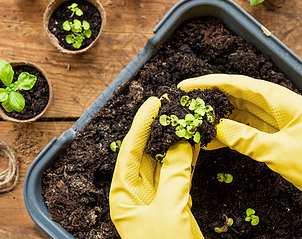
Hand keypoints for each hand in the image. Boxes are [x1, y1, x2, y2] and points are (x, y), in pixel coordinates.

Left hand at [109, 97, 203, 238]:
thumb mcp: (168, 212)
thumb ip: (175, 175)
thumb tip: (182, 145)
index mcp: (123, 194)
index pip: (129, 152)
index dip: (140, 125)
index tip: (152, 104)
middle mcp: (135, 193)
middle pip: (144, 153)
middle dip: (156, 130)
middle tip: (169, 107)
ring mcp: (154, 198)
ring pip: (163, 163)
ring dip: (173, 143)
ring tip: (183, 120)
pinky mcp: (172, 203)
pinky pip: (177, 175)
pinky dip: (186, 160)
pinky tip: (193, 144)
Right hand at [179, 74, 301, 190]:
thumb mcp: (279, 152)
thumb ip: (244, 138)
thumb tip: (214, 128)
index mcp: (282, 101)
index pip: (239, 84)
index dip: (210, 83)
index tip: (186, 86)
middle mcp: (278, 106)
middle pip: (237, 94)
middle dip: (211, 98)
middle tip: (186, 103)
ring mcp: (276, 121)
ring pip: (240, 112)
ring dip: (218, 117)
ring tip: (195, 122)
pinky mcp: (275, 135)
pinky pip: (246, 128)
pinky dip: (229, 133)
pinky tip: (212, 140)